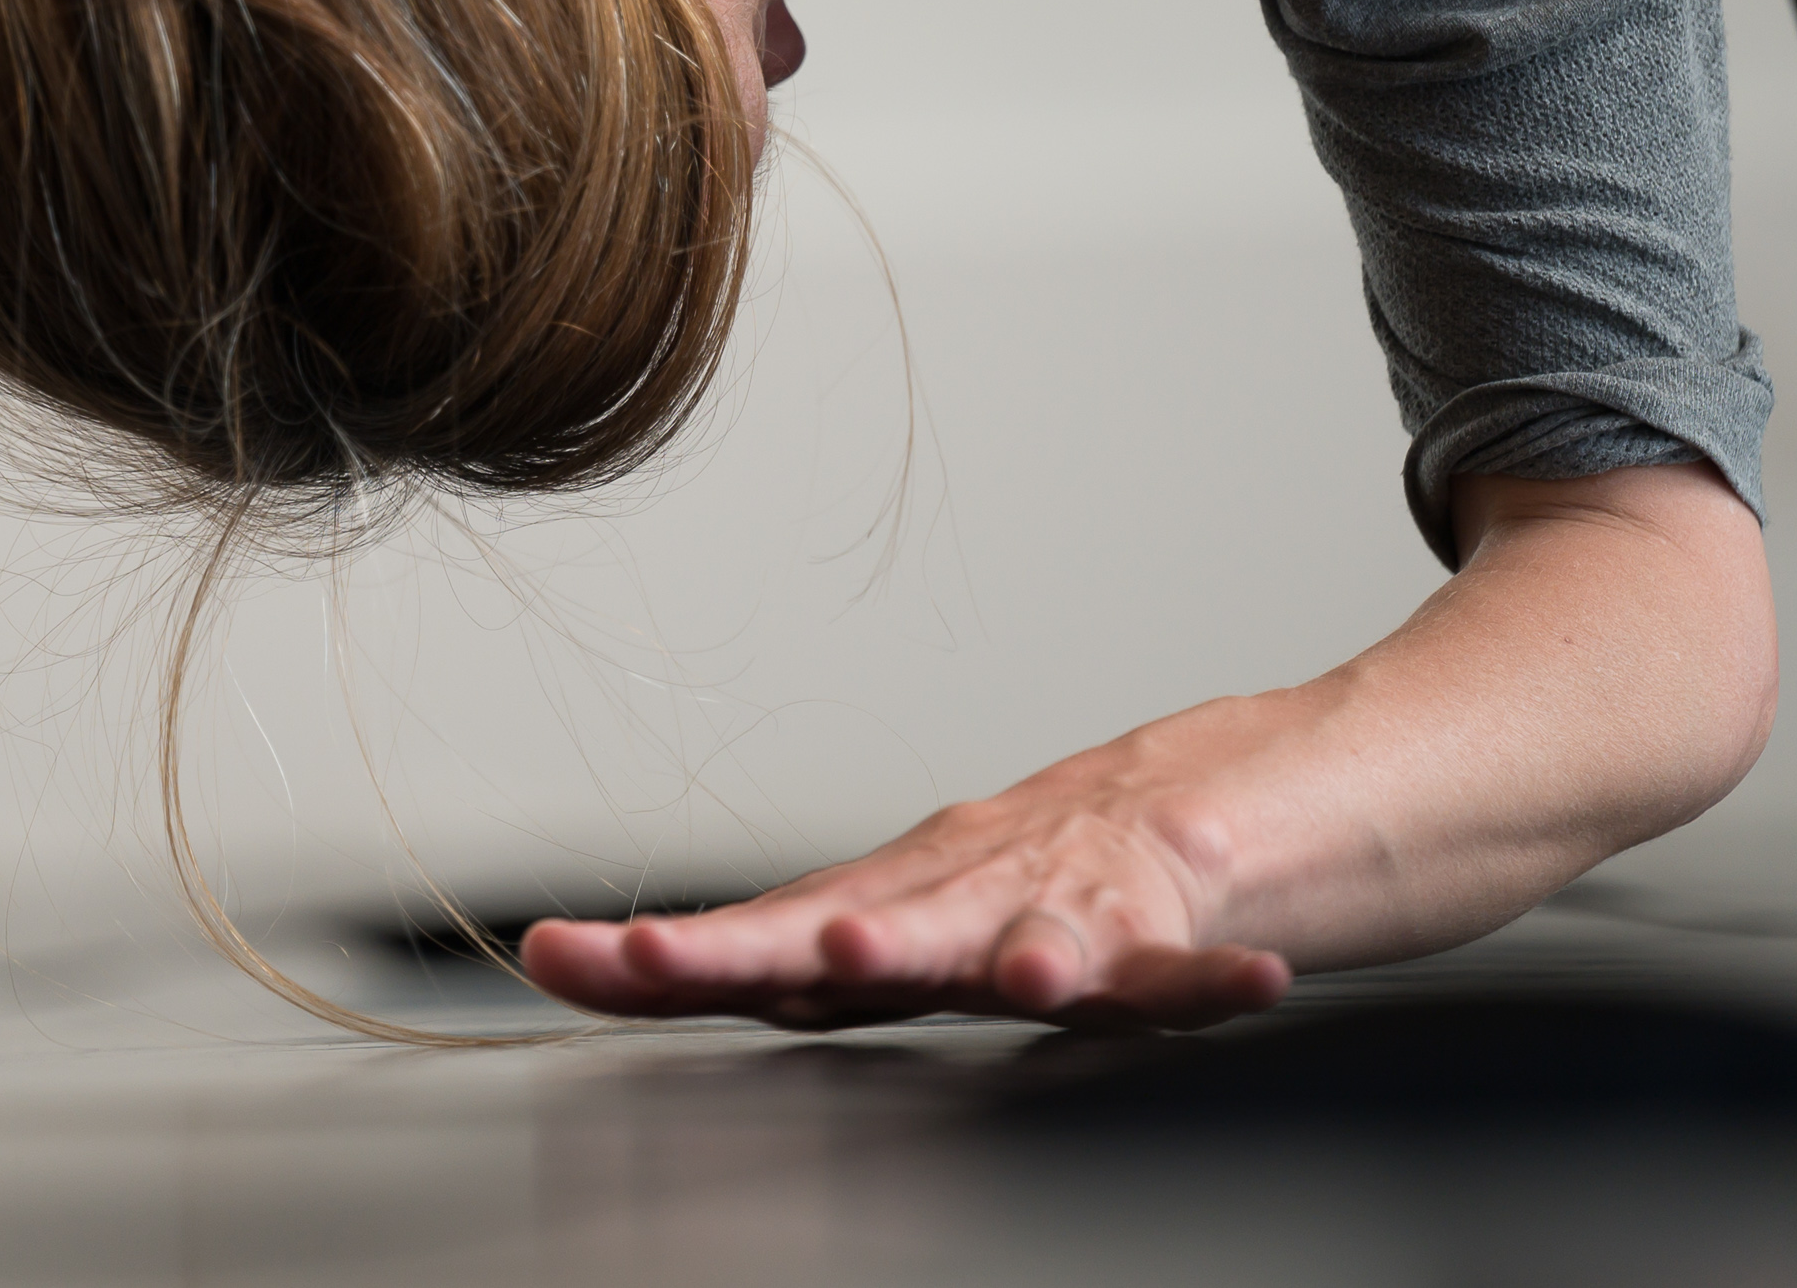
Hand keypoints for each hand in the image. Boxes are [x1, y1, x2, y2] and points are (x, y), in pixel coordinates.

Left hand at [522, 737, 1295, 1031]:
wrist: (1148, 815)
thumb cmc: (975, 891)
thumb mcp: (847, 926)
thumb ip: (717, 960)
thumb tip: (547, 959)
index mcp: (866, 910)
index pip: (742, 938)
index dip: (660, 957)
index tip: (564, 958)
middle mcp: (946, 906)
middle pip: (860, 934)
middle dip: (791, 950)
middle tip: (729, 956)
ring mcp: (1053, 915)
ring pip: (1026, 941)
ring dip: (1011, 955)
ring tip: (1016, 971)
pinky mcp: (1159, 933)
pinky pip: (1191, 969)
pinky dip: (1214, 976)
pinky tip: (1249, 982)